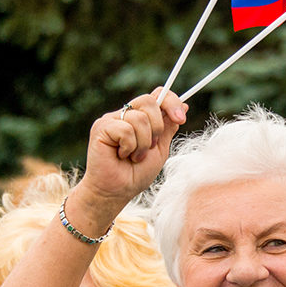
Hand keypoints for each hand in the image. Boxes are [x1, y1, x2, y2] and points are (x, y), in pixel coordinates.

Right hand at [79, 89, 186, 208]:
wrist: (117, 192)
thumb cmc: (136, 174)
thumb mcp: (160, 149)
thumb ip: (168, 128)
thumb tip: (184, 106)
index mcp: (140, 117)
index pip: (157, 95)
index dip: (171, 102)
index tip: (181, 118)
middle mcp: (125, 114)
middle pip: (149, 101)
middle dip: (157, 128)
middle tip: (151, 147)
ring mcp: (111, 119)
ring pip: (139, 118)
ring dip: (143, 143)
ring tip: (134, 156)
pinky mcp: (101, 127)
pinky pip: (126, 129)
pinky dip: (129, 147)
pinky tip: (121, 156)